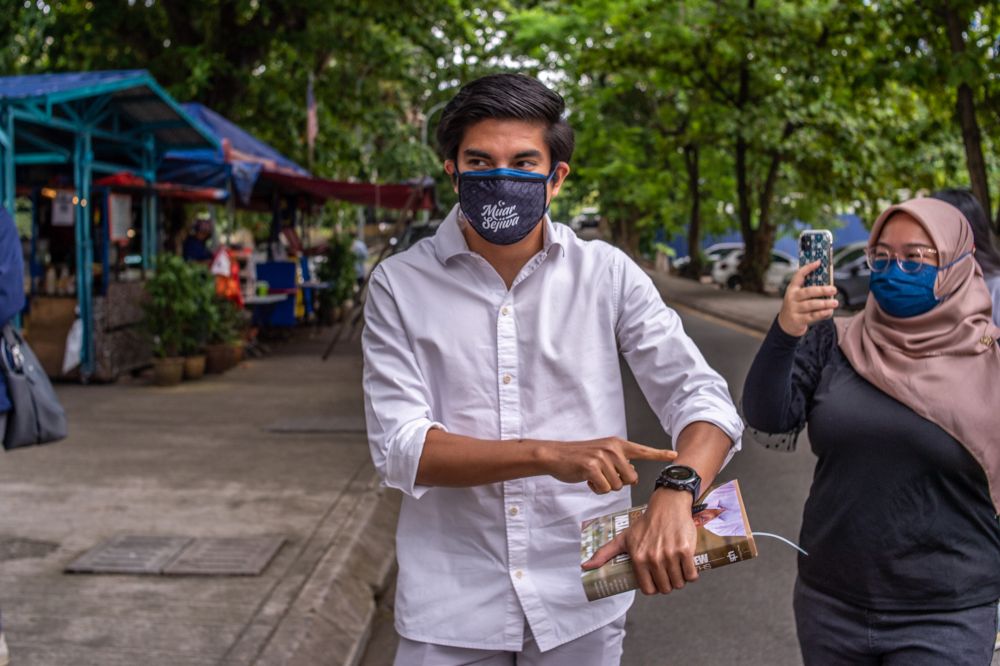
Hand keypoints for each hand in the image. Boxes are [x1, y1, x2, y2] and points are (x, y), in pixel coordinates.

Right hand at [540, 437, 676, 493]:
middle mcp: (612, 448)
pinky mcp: (592, 467)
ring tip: (592, 476)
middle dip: (619, 483)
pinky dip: (596, 489)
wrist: (555, 455)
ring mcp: (602, 457)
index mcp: (617, 444)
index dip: (659, 454)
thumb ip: (619, 461)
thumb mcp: (602, 454)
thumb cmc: (579, 458)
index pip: (643, 450)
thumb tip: (632, 474)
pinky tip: (587, 480)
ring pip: (617, 486)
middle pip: (631, 478)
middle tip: (604, 476)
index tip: (675, 455)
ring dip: (605, 487)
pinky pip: (604, 488)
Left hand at [582, 488, 697, 593]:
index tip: (656, 581)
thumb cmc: (644, 524)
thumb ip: (604, 553)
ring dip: (680, 581)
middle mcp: (653, 558)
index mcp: (638, 558)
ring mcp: (670, 555)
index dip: (653, 588)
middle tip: (667, 574)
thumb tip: (585, 567)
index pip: (648, 589)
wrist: (666, 506)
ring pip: (679, 583)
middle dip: (668, 585)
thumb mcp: (623, 538)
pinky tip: (687, 568)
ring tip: (676, 571)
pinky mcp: (686, 551)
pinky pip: (692, 575)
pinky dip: (691, 575)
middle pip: (665, 588)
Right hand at [777, 260, 838, 336]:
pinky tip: (829, 311)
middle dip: (822, 290)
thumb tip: (828, 284)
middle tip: (833, 289)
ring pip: (811, 305)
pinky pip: (812, 316)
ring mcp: (794, 309)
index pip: (799, 275)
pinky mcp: (798, 319)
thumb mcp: (798, 295)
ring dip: (824, 303)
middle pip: (807, 292)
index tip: (819, 262)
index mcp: (792, 288)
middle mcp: (791, 297)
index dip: (808, 268)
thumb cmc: (797, 305)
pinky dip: (822, 314)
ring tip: (835, 302)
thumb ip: (809, 289)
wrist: (786, 323)